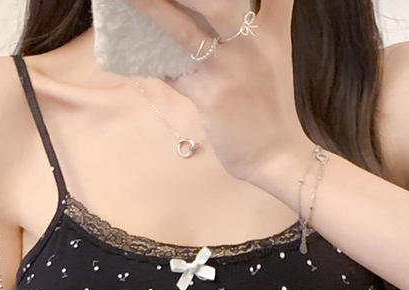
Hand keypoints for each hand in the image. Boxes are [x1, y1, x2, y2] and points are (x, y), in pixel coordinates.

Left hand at [129, 0, 312, 181]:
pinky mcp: (213, 96)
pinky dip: (154, 61)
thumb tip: (203, 21)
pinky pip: (175, 72)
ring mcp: (232, 68)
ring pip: (188, 30)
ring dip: (156, 10)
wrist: (277, 155)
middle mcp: (253, 42)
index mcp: (272, 28)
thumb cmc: (268, 107)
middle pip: (217, 0)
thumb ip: (262, 21)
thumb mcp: (273, 57)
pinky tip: (132, 49)